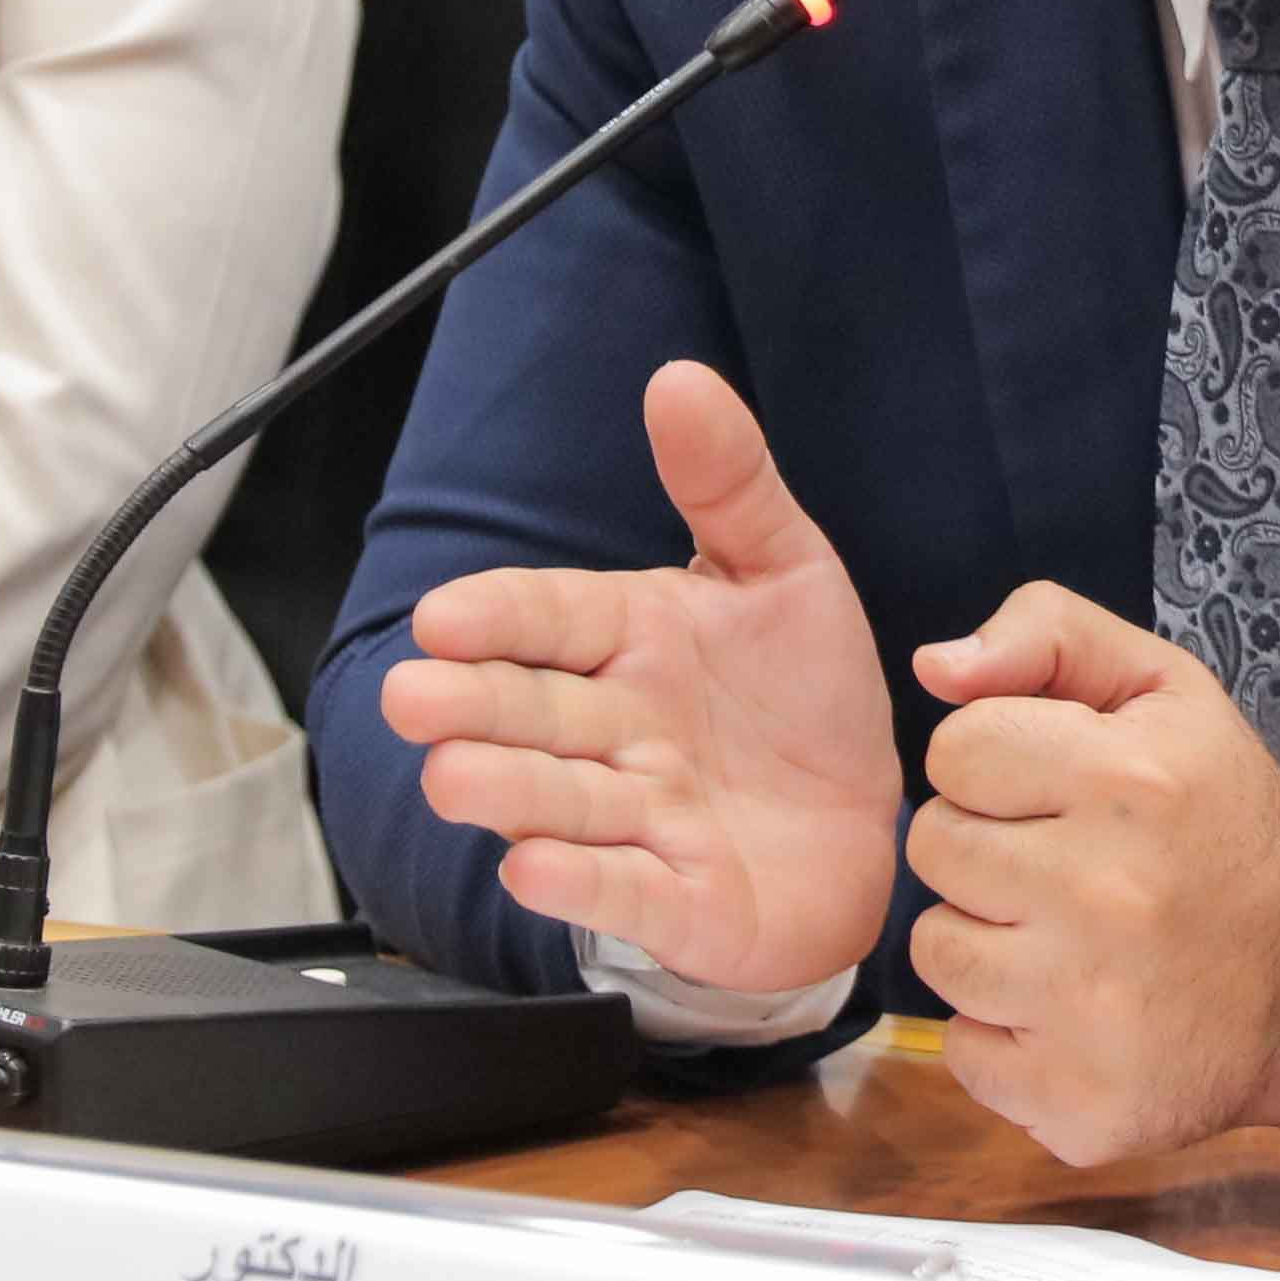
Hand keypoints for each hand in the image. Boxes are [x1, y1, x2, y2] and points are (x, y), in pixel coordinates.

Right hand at [373, 363, 902, 999]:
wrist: (867, 823)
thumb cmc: (804, 699)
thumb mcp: (784, 571)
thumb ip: (729, 482)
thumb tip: (680, 378)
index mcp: (632, 641)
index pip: (550, 619)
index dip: (499, 619)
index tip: (446, 617)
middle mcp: (621, 731)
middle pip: (535, 712)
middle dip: (473, 705)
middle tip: (412, 697)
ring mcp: (646, 819)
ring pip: (565, 800)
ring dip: (509, 791)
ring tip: (454, 779)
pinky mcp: (682, 902)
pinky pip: (628, 890)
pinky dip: (583, 883)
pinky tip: (532, 869)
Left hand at [896, 580, 1279, 1169]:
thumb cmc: (1229, 828)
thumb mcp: (1169, 695)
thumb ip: (1050, 636)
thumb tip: (934, 665)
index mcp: (1129, 780)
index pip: (955, 750)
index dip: (998, 766)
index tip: (1057, 794)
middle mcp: (1107, 893)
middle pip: (935, 848)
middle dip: (989, 852)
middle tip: (1068, 871)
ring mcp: (1090, 1008)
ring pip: (936, 954)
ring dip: (989, 946)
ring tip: (1070, 943)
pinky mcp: (1079, 1101)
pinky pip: (964, 1053)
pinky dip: (1007, 1040)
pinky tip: (1077, 1017)